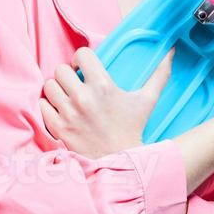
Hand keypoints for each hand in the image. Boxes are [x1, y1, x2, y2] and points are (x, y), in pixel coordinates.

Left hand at [39, 46, 173, 158]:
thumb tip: (171, 52)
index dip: (81, 58)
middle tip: (74, 83)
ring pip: (49, 85)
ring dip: (57, 89)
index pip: (81, 54)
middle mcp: (83, 98)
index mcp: (103, 86)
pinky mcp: (58, 128)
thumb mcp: (147, 100)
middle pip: (61, 69)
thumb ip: (159, 74)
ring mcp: (68, 113)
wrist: (120, 161)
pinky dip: (48, 105)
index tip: (83, 67)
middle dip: (68, 74)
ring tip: (66, 96)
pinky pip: (42, 105)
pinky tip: (60, 109)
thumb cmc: (132, 129)